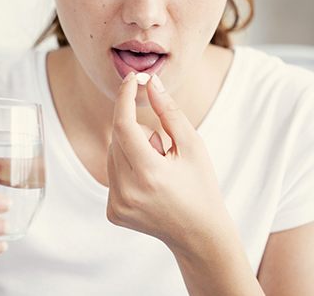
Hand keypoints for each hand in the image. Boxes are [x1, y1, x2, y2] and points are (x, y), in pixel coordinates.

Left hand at [106, 72, 230, 250]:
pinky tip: (149, 184)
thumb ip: (169, 112)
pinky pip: (112, 173)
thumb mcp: (193, 146)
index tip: (132, 79)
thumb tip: (151, 83)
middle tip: (163, 150)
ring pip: (112, 154)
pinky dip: (127, 168)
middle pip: (117, 138)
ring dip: (132, 150)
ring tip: (158, 170)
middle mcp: (127, 192)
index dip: (125, 97)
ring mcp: (117, 205)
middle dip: (138, 132)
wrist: (199, 234)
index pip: (123, 125)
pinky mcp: (112, 212)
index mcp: (149, 174)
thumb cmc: (201, 186)